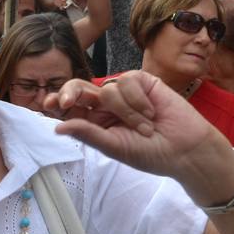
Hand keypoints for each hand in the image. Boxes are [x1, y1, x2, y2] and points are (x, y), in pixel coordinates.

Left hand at [48, 71, 233, 200]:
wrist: (185, 149)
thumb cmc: (151, 153)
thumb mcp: (114, 147)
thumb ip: (87, 133)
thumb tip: (57, 127)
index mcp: (96, 121)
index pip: (71, 108)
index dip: (58, 102)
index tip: (48, 104)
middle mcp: (106, 105)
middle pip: (79, 89)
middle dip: (71, 93)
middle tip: (66, 101)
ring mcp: (124, 91)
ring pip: (107, 89)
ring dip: (126, 112)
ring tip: (146, 127)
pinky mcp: (143, 81)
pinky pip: (127, 81)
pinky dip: (138, 100)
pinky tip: (152, 112)